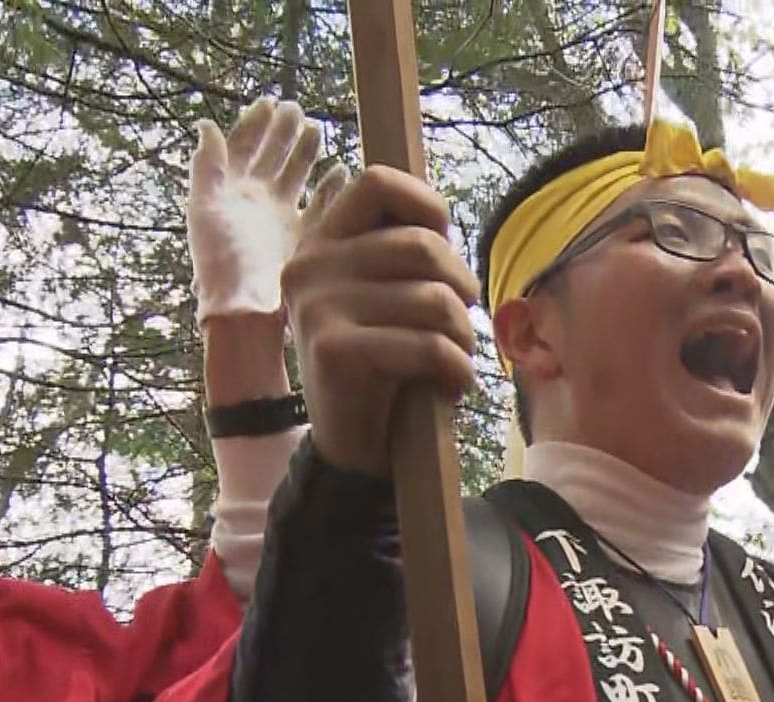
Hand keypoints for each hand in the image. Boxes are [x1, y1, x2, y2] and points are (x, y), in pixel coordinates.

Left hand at [188, 98, 328, 323]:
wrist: (247, 309)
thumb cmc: (222, 263)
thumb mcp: (206, 208)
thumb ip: (207, 167)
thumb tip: (206, 126)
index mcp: (229, 193)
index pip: (242, 148)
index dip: (254, 124)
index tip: (268, 102)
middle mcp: (256, 203)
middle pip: (270, 157)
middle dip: (282, 132)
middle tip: (296, 108)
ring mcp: (281, 220)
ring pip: (296, 177)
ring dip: (305, 153)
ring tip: (317, 129)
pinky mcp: (305, 239)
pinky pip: (321, 207)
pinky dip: (332, 189)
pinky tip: (342, 173)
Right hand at [285, 166, 480, 475]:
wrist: (353, 446)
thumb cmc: (385, 365)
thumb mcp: (386, 298)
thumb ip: (399, 254)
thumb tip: (440, 219)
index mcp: (321, 243)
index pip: (378, 182)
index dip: (428, 206)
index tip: (445, 252)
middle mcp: (310, 267)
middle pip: (422, 245)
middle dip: (462, 288)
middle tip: (462, 325)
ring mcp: (317, 307)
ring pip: (434, 299)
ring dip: (463, 336)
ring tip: (456, 359)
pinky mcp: (334, 350)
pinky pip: (428, 345)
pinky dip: (457, 370)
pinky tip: (453, 386)